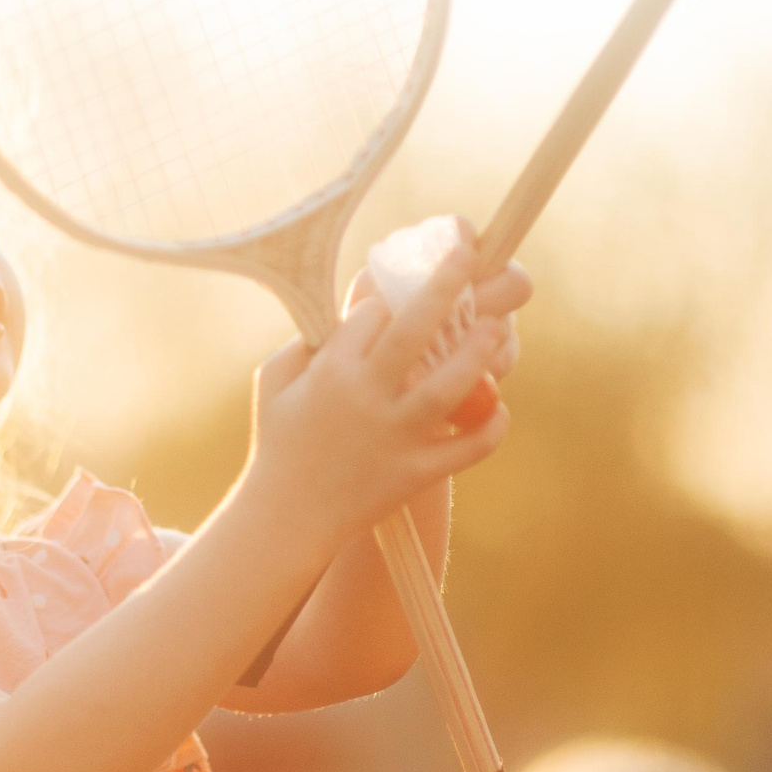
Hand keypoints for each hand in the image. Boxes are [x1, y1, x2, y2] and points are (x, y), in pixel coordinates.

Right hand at [243, 215, 529, 552]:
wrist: (287, 516)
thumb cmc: (278, 441)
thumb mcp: (273, 381)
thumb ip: (305, 343)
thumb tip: (343, 312)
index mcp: (331, 370)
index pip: (372, 314)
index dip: (389, 300)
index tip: (394, 303)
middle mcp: (366, 398)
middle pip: (413, 331)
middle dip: (444, 285)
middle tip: (469, 255)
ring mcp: (395, 436)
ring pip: (448, 388)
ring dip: (476, 354)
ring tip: (496, 329)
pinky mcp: (415, 472)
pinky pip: (465, 449)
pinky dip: (489, 430)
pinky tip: (498, 408)